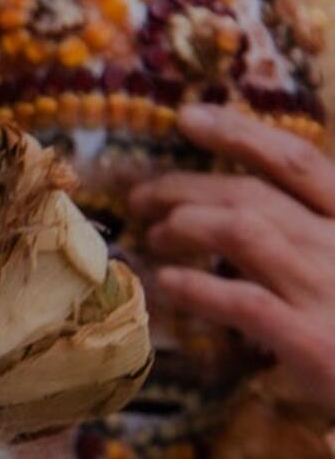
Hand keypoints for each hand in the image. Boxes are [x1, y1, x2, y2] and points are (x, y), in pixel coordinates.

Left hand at [130, 106, 334, 416]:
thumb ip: (312, 233)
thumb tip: (244, 208)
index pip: (296, 160)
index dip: (239, 133)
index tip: (188, 119)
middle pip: (253, 194)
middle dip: (186, 186)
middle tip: (142, 197)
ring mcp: (328, 289)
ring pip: (244, 231)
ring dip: (186, 226)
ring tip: (154, 236)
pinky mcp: (311, 339)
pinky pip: (243, 302)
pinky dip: (197, 287)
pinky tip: (166, 283)